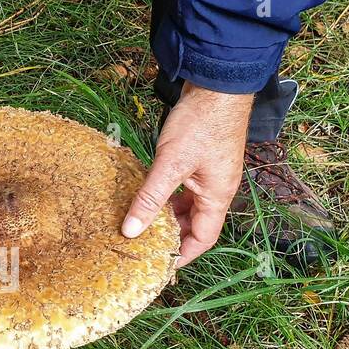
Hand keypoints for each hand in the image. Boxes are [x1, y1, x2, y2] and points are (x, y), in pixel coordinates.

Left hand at [121, 83, 253, 266]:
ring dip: (169, 215)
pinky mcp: (200, 159)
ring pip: (188, 206)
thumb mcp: (171, 163)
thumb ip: (151, 198)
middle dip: (172, 237)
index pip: (203, 239)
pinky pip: (185, 188)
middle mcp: (217, 189)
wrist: (217, 83)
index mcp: (218, 196)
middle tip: (145, 246)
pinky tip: (150, 195)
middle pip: (196, 224)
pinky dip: (169, 196)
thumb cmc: (202, 122)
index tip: (160, 265)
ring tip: (143, 224)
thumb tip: (131, 230)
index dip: (183, 255)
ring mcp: (210, 174)